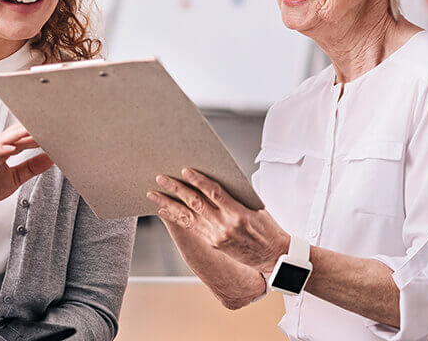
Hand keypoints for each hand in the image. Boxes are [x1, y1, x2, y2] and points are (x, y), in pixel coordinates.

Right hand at [0, 123, 53, 218]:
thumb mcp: (15, 178)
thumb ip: (31, 167)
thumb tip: (49, 158)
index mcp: (3, 149)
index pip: (23, 136)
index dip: (38, 133)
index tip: (54, 130)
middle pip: (15, 133)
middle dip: (31, 128)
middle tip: (48, 124)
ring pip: (4, 139)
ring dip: (19, 134)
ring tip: (34, 130)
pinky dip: (0, 149)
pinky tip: (11, 148)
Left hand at [147, 168, 288, 274]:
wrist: (274, 256)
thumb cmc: (267, 227)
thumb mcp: (255, 207)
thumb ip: (234, 196)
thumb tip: (210, 180)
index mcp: (238, 213)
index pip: (214, 193)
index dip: (198, 180)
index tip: (185, 170)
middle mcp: (225, 226)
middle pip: (195, 203)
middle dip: (176, 189)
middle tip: (160, 178)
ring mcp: (217, 236)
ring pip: (187, 217)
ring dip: (168, 204)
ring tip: (154, 194)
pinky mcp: (213, 243)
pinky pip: (191, 228)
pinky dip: (176, 218)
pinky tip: (165, 210)